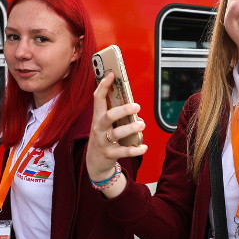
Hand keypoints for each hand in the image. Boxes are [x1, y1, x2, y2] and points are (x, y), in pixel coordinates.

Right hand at [86, 72, 147, 196]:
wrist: (94, 163)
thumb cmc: (104, 138)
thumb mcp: (105, 125)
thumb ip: (117, 116)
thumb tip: (137, 113)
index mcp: (98, 117)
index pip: (98, 99)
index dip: (103, 86)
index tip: (111, 74)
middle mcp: (99, 128)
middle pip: (108, 116)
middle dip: (123, 110)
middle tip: (137, 106)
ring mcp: (103, 142)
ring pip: (116, 134)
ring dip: (131, 128)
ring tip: (142, 125)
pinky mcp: (109, 154)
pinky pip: (124, 152)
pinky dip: (135, 149)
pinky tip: (144, 147)